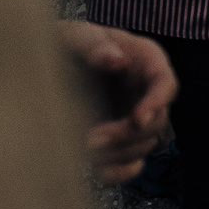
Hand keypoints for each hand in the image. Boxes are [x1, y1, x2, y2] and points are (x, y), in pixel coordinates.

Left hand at [57, 20, 176, 183]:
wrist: (43, 66)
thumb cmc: (63, 44)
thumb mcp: (74, 36)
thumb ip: (92, 43)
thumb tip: (117, 60)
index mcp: (145, 61)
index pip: (165, 83)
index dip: (157, 103)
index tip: (137, 118)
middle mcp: (145, 91)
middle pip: (157, 122)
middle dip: (127, 135)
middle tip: (91, 138)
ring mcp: (133, 118)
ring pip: (144, 146)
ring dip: (119, 153)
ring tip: (83, 148)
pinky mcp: (118, 140)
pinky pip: (130, 164)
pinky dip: (119, 172)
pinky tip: (98, 169)